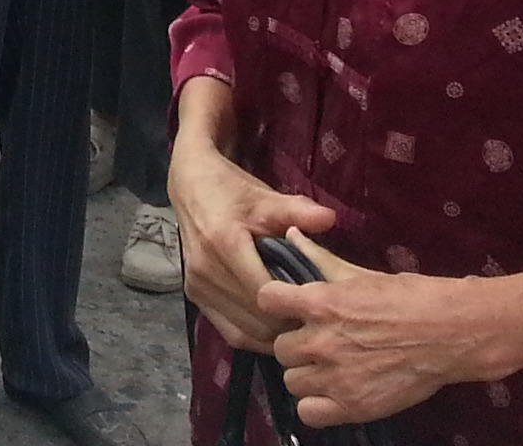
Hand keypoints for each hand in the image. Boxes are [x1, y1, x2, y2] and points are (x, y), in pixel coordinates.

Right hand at [171, 117, 341, 349]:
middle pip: (258, 318)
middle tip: (315, 317)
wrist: (191, 186)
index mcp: (223, 243)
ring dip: (274, 334)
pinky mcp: (193, 296)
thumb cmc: (232, 191)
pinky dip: (255, 336)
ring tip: (297, 322)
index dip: (295, 305)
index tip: (321, 305)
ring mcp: (197, 286)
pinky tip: (274, 328)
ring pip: (245, 331)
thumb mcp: (265, 197)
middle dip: (289, 323)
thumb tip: (331, 219)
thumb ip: (297, 211)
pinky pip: (230, 332)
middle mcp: (205, 269)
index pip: (266, 293)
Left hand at [264, 258, 484, 426]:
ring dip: (306, 374)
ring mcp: (337, 378)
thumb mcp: (358, 273)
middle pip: (280, 348)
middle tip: (317, 342)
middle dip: (296, 344)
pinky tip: (332, 392)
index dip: (275, 303)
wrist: (450, 333)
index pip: (267, 300)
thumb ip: (317, 257)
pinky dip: (316, 405)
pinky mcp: (354, 407)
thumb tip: (289, 234)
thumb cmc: (407, 297)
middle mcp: (323, 341)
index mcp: (322, 302)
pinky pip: (309, 413)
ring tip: (327, 367)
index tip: (288, 307)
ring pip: (291, 381)